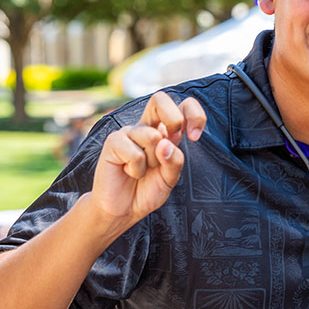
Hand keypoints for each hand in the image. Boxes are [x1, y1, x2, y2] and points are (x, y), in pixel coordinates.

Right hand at [89, 92, 206, 229]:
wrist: (124, 209)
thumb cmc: (147, 190)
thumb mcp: (170, 177)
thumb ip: (174, 160)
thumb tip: (165, 143)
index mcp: (165, 131)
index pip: (183, 106)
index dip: (194, 114)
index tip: (195, 135)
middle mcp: (147, 127)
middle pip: (159, 98)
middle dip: (173, 119)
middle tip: (172, 142)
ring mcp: (128, 133)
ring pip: (151, 135)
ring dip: (152, 161)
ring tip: (142, 171)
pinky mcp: (113, 142)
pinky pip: (134, 152)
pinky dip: (136, 169)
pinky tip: (129, 172)